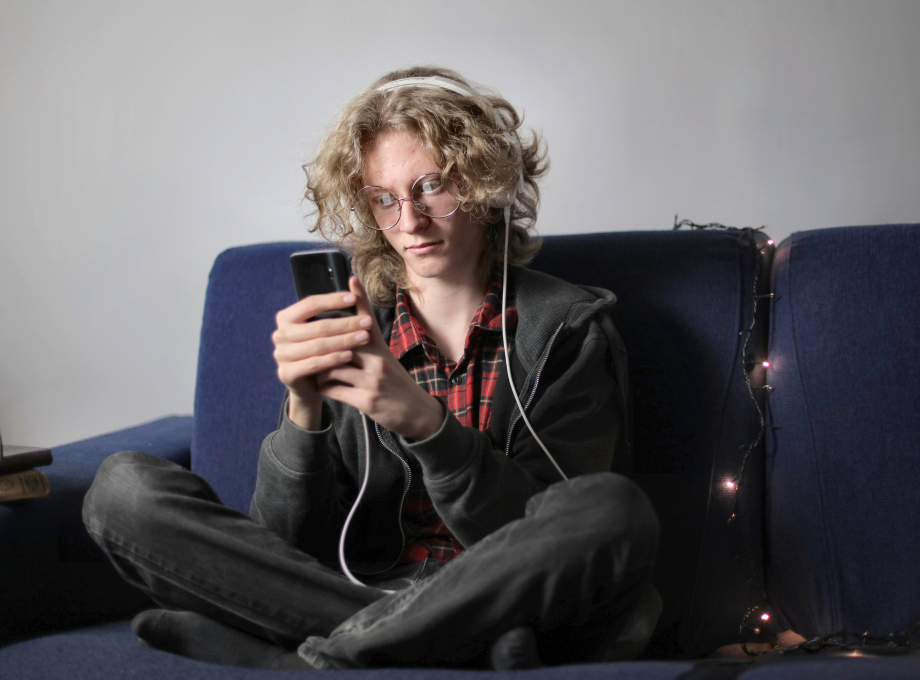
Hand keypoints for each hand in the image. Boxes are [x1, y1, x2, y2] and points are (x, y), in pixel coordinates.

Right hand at [272, 286, 374, 429]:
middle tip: (367, 322)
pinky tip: (349, 355)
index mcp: (286, 317)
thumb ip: (333, 312)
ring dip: (344, 341)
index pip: (310, 303)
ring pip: (318, 345)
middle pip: (318, 326)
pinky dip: (333, 359)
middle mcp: (280, 334)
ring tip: (364, 337)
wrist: (309, 384)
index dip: (333, 300)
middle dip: (346, 323)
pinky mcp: (286, 373)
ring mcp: (281, 355)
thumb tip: (354, 282)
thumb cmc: (320, 351)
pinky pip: (313, 364)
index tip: (354, 298)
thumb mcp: (324, 330)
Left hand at [315, 277, 444, 440]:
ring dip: (320, 370)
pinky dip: (324, 388)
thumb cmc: (395, 383)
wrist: (416, 412)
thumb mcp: (385, 359)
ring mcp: (373, 381)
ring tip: (316, 372)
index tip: (351, 279)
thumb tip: (346, 329)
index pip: (368, 319)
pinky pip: (334, 390)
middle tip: (307, 344)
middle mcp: (378, 361)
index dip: (359, 298)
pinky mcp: (367, 401)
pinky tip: (322, 388)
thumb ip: (367, 345)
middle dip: (323, 344)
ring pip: (333, 367)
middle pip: (344, 342)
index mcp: (380, 349)